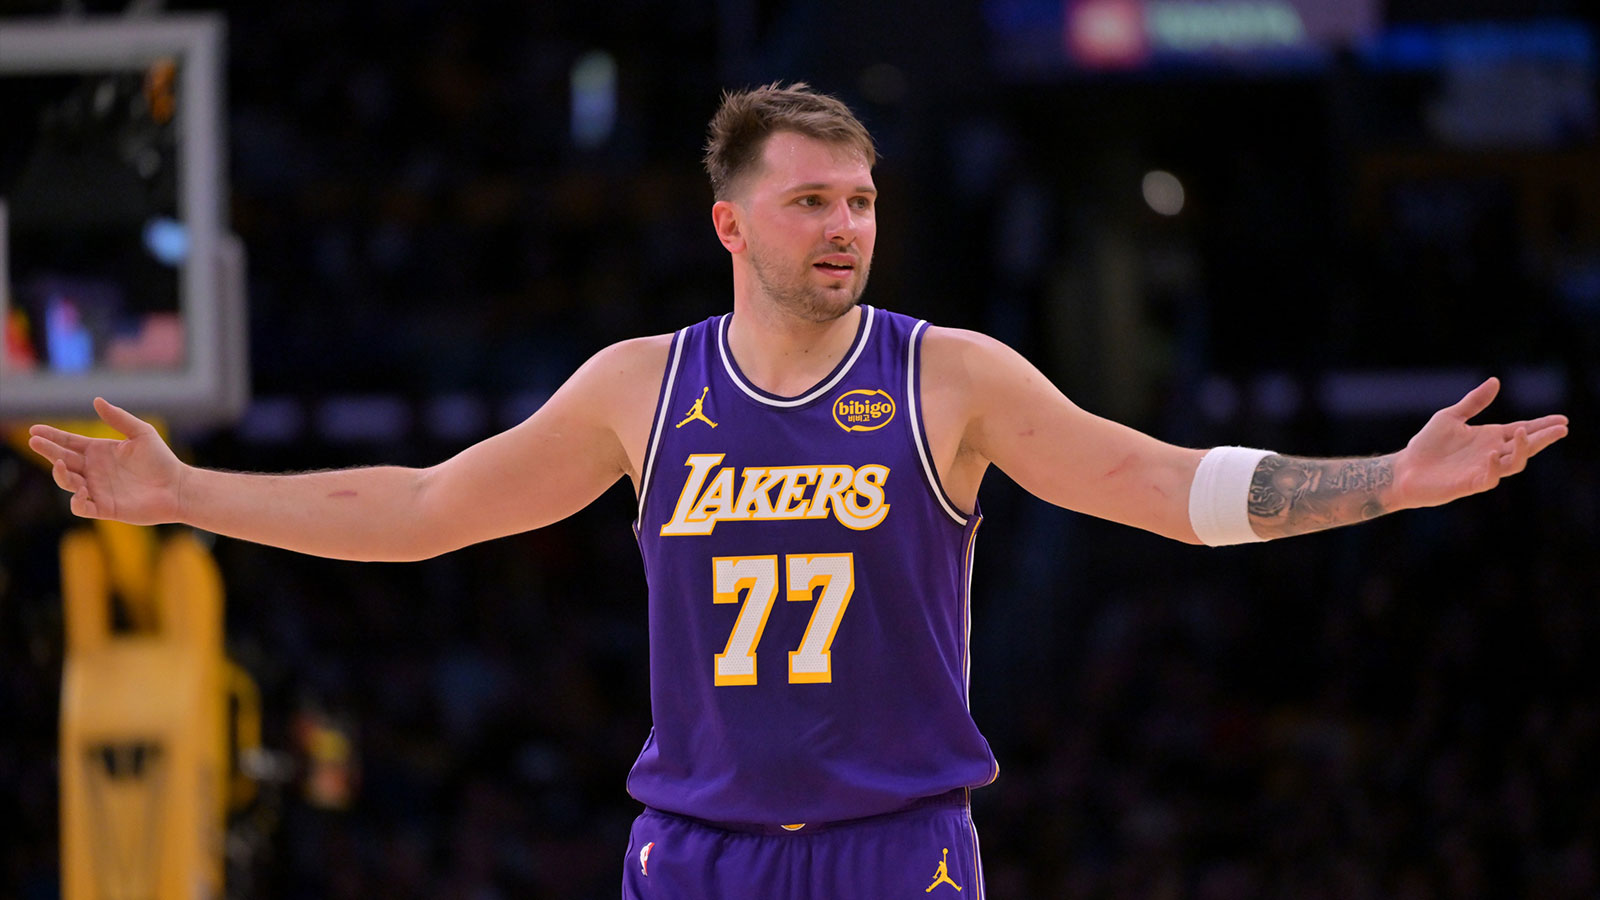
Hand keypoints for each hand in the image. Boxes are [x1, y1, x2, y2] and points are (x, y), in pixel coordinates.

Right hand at [26, 397, 186, 524]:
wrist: (178, 487)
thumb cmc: (161, 460)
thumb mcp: (141, 433)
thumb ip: (119, 418)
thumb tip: (96, 400)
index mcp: (98, 451)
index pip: (68, 442)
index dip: (52, 436)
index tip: (35, 430)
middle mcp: (93, 470)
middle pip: (62, 460)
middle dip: (47, 451)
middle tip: (35, 441)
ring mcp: (97, 489)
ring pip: (68, 483)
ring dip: (61, 474)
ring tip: (61, 463)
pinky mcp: (105, 508)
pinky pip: (82, 508)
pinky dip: (76, 502)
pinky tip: (82, 491)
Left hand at [1395, 377, 1567, 509]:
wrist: (1404, 469)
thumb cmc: (1427, 445)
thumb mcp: (1451, 417)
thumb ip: (1474, 401)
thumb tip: (1496, 381)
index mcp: (1490, 437)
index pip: (1522, 430)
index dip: (1542, 425)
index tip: (1562, 419)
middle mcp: (1491, 454)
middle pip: (1525, 446)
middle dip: (1543, 438)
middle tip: (1562, 428)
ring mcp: (1483, 469)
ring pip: (1514, 463)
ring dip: (1521, 449)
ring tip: (1523, 432)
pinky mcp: (1469, 484)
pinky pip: (1490, 478)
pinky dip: (1494, 467)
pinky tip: (1493, 453)